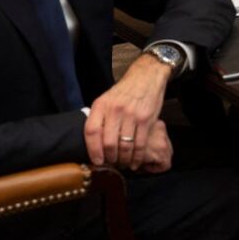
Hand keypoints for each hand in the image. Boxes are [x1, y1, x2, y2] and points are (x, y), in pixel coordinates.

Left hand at [84, 54, 171, 169]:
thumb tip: (94, 145)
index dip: (92, 150)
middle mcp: (115, 110)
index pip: (91, 131)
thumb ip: (100, 118)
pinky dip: (137, 157)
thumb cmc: (125, 91)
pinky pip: (140, 144)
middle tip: (112, 163)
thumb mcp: (107, 99)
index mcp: (101, 105)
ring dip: (123, 159)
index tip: (97, 161)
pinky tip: (136, 162)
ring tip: (123, 163)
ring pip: (124, 146)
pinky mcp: (146, 119)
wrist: (147, 76)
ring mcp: (131, 114)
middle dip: (110, 158)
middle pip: (108, 142)